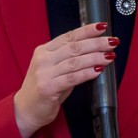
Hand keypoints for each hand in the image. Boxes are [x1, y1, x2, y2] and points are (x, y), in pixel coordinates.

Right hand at [13, 22, 117, 137]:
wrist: (25, 110)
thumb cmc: (44, 89)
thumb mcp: (54, 69)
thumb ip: (69, 59)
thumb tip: (95, 50)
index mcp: (44, 50)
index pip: (69, 36)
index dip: (87, 31)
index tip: (103, 26)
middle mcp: (43, 59)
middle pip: (74, 47)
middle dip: (96, 43)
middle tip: (113, 42)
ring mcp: (44, 73)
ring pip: (74, 61)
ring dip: (95, 57)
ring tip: (110, 56)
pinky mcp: (48, 88)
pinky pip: (72, 78)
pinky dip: (87, 73)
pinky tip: (99, 70)